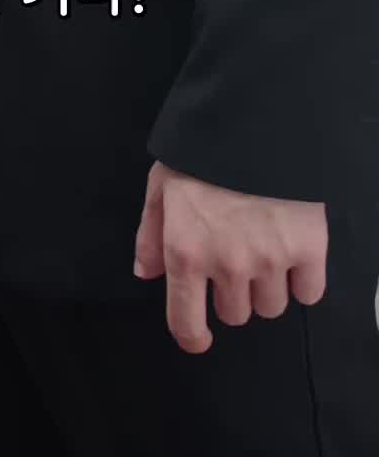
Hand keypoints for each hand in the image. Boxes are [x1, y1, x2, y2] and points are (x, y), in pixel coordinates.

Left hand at [133, 160, 326, 354]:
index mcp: (186, 251)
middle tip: (236, 257)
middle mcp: (226, 265)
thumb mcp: (161, 184)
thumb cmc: (201, 150)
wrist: (253, 119)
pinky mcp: (308, 250)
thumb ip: (151, 234)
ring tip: (265, 248)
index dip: (192, 337)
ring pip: (271, 307)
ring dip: (268, 287)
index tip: (200, 337)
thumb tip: (147, 274)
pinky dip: (303, 281)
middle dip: (233, 292)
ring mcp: (270, 261)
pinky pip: (309, 294)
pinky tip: (294, 253)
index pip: (186, 321)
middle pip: (235, 314)